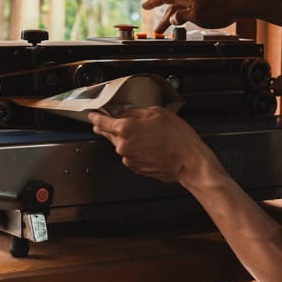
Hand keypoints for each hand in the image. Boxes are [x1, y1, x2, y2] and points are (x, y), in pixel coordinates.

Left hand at [87, 106, 217, 185]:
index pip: (101, 121)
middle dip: (111, 127)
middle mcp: (123, 145)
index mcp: (125, 128)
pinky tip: (149, 146)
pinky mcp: (136, 168)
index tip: (92, 114)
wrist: (189, 162)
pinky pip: (130, 155)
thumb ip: (137, 112)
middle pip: (109, 134)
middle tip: (118, 121)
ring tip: (146, 135)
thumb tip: (126, 113)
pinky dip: (135, 149)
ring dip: (127, 139)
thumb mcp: (157, 113)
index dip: (95, 117)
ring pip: (121, 145)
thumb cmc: (177, 138)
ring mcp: (128, 158)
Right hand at [144, 0, 246, 34]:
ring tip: (173, 26)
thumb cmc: (220, 10)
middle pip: (174, 5)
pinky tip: (190, 17)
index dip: (153, 3)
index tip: (144, 6)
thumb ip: (181, 17)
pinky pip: (193, 4)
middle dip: (165, 18)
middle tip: (159, 31)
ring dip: (177, 16)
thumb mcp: (196, 16)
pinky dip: (187, 12)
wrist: (241, 3)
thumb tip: (172, 18)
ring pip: (184, 5)